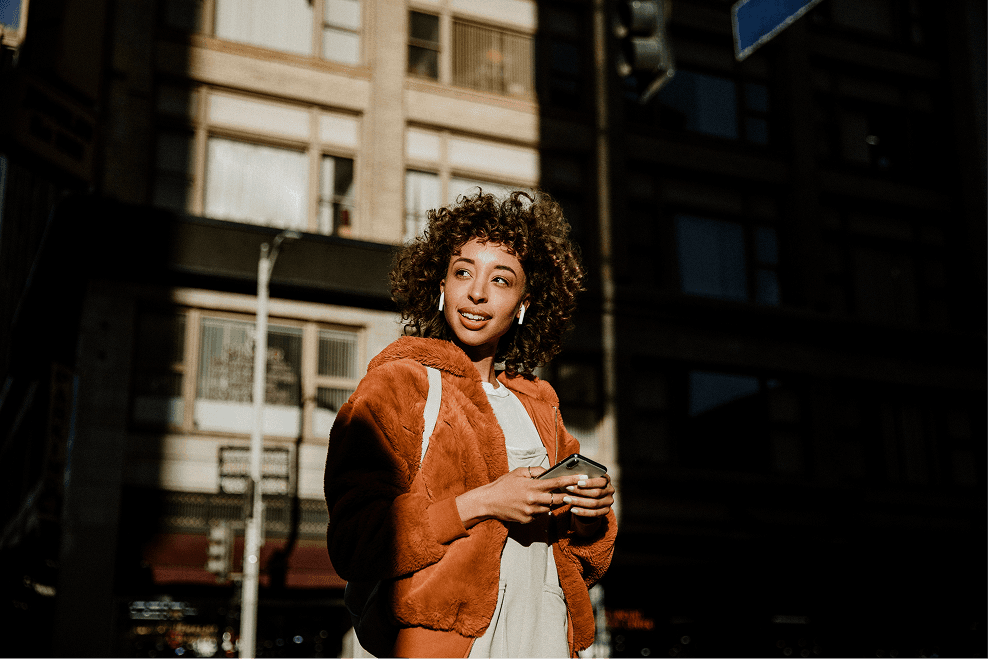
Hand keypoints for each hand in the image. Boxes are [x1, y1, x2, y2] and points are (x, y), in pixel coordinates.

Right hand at [456, 467, 583, 526]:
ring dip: (551, 503)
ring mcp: (531, 512)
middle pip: (559, 500)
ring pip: (549, 508)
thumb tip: (548, 472)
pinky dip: (539, 509)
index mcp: (532, 486)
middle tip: (572, 492)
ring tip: (543, 496)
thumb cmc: (503, 485)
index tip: (582, 478)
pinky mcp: (527, 520)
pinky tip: (530, 504)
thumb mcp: (518, 473)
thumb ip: (535, 471)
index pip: (557, 483)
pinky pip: (539, 514)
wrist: (488, 502)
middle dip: (567, 496)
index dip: (571, 481)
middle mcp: (534, 500)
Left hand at [561, 473, 613, 534]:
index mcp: (607, 480)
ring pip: (594, 503)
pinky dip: (582, 512)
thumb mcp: (587, 479)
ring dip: (579, 502)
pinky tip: (573, 509)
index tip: (578, 482)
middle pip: (596, 493)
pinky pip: (594, 513)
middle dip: (580, 491)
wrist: (592, 497)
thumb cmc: (587, 485)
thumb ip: (583, 477)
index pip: (600, 481)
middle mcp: (610, 490)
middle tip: (568, 489)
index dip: (590, 483)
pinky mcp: (606, 511)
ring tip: (567, 499)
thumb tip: (573, 476)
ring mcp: (609, 502)